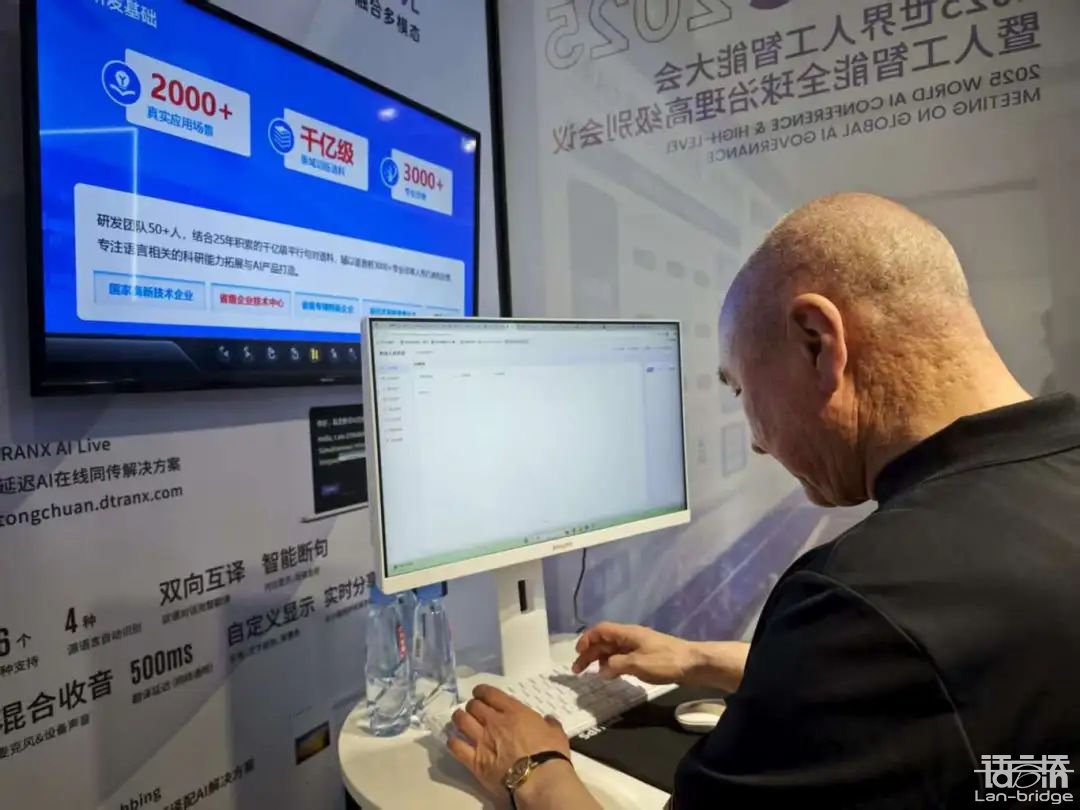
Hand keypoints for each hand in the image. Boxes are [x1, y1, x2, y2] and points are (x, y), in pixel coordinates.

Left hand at [448, 684, 571, 798]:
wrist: (539, 779)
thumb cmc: (550, 754)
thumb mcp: (556, 733)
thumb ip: (550, 723)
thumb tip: (549, 720)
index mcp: (513, 711)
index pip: (490, 693)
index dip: (481, 691)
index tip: (479, 693)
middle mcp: (494, 722)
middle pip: (473, 706)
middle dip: (472, 706)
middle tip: (473, 710)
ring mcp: (482, 740)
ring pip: (461, 721)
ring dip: (459, 719)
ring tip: (460, 720)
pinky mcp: (475, 761)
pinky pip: (456, 747)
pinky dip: (453, 742)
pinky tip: (454, 741)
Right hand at [572, 622, 698, 683]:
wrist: (693, 664)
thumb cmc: (665, 661)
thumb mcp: (637, 664)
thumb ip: (616, 665)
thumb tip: (602, 670)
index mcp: (627, 633)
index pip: (600, 630)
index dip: (586, 640)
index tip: (577, 654)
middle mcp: (630, 637)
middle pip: (604, 641)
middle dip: (589, 653)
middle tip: (578, 671)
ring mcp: (638, 646)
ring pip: (612, 649)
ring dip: (600, 659)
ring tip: (592, 674)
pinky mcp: (645, 655)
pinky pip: (622, 656)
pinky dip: (612, 663)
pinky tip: (611, 674)